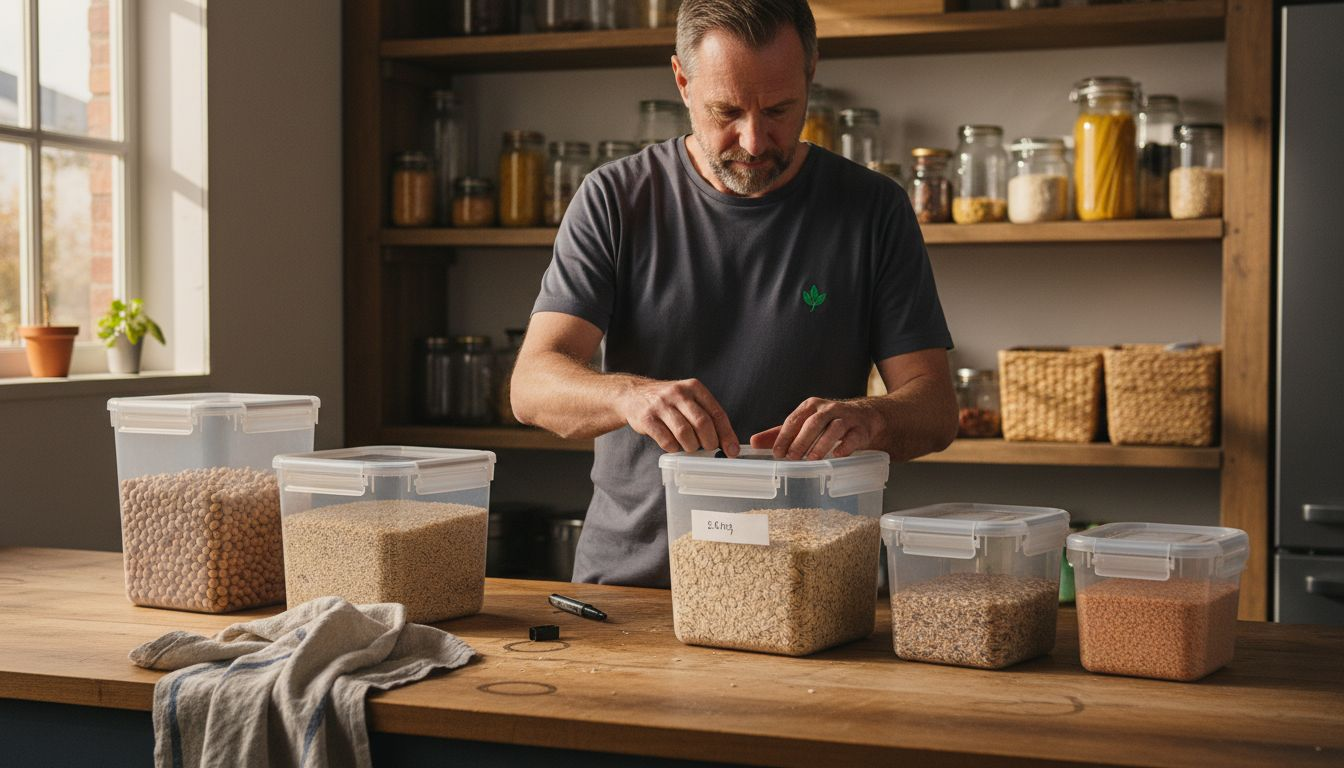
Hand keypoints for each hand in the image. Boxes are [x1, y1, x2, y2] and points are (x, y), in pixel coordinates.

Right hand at [617, 378, 739, 454]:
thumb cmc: (668, 402)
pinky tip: (674, 446)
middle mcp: (678, 393)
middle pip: (702, 423)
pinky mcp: (647, 418)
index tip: (732, 450)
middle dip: (710, 442)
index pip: (716, 413)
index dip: (726, 434)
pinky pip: (666, 440)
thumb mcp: (688, 399)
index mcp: (694, 387)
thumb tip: (727, 443)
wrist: (633, 394)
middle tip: (709, 449)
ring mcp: (661, 405)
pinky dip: (674, 448)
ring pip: (684, 433)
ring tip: (691, 448)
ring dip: (691, 447)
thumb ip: (706, 415)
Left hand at [751, 398, 881, 459]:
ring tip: (811, 459)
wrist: (864, 417)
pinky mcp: (860, 429)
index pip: (794, 420)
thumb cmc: (828, 422)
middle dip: (801, 440)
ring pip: (834, 428)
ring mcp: (846, 418)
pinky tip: (837, 455)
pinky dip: (845, 446)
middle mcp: (828, 409)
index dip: (784, 436)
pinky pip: (853, 437)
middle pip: (813, 422)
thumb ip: (780, 433)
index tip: (776, 453)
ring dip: (822, 444)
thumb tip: (753, 442)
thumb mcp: (803, 424)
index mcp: (810, 406)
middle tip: (791, 457)